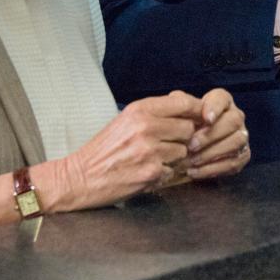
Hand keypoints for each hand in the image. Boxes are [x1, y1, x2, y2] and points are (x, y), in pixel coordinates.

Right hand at [58, 90, 200, 209]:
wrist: (81, 176)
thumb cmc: (103, 149)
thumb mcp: (125, 120)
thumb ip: (154, 112)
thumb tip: (186, 103)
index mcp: (139, 110)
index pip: (182, 102)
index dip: (195, 110)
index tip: (198, 116)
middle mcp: (146, 127)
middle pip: (188, 128)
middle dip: (182, 138)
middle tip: (165, 144)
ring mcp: (150, 151)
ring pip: (183, 151)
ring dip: (173, 158)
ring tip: (151, 159)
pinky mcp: (151, 172)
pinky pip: (173, 171)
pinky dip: (163, 174)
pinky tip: (145, 171)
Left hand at [180, 89, 249, 178]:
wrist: (191, 145)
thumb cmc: (186, 123)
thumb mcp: (181, 111)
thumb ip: (179, 104)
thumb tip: (178, 103)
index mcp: (222, 101)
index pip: (222, 98)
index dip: (215, 108)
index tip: (206, 119)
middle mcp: (236, 116)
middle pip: (233, 121)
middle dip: (211, 135)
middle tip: (191, 146)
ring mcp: (242, 136)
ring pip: (236, 143)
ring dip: (212, 153)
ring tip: (192, 161)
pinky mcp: (243, 155)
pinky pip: (233, 163)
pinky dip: (213, 169)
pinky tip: (195, 172)